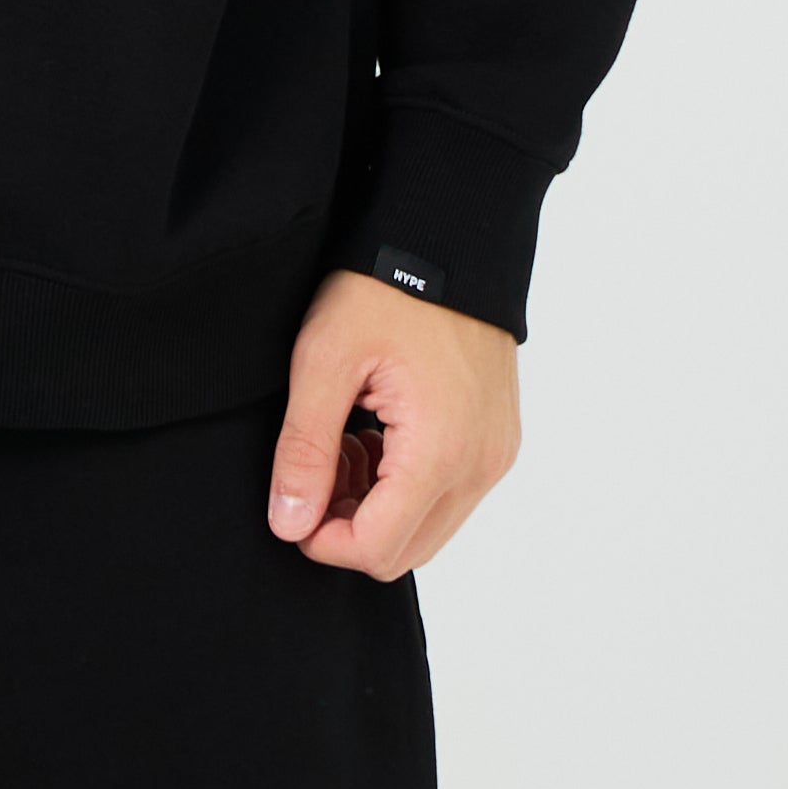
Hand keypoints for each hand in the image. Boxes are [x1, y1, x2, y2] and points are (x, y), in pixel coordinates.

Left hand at [266, 269, 519, 578]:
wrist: (448, 238)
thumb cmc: (385, 289)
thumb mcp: (325, 361)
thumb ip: (305, 449)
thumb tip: (289, 524)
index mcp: (441, 451)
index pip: (378, 548)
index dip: (323, 540)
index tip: (292, 503)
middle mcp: (481, 465)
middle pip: (406, 550)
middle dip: (350, 525)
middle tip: (318, 465)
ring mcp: (495, 454)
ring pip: (428, 527)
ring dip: (377, 505)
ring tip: (345, 441)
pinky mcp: (498, 440)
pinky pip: (450, 495)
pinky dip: (405, 484)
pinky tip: (374, 433)